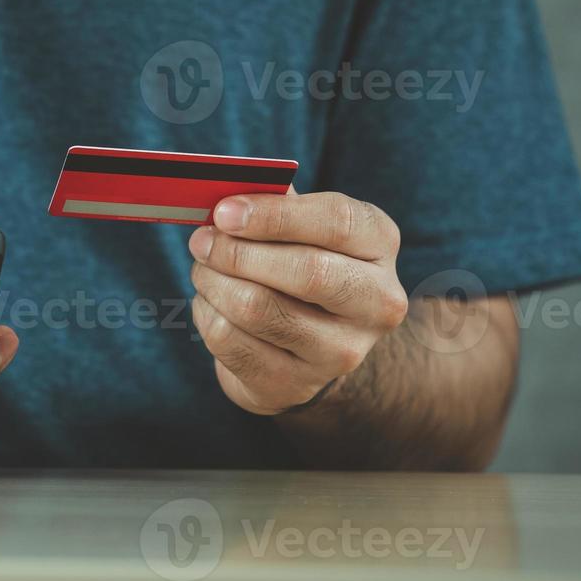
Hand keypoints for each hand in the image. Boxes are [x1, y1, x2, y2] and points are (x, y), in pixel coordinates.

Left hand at [186, 190, 407, 415]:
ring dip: (214, 282)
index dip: (274, 215)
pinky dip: (207, 315)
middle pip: (307, 272)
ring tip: (203, 269)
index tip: (224, 212)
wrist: (308, 345)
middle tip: (201, 241)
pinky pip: (232, 342)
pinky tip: (211, 304)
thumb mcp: (298, 225)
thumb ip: (270, 203)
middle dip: (238, 252)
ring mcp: (342, 352)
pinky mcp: (297, 385)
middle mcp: (377, 302)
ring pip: (260, 309)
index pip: (337, 221)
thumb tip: (225, 195)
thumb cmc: (297, 262)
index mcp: (379, 244)